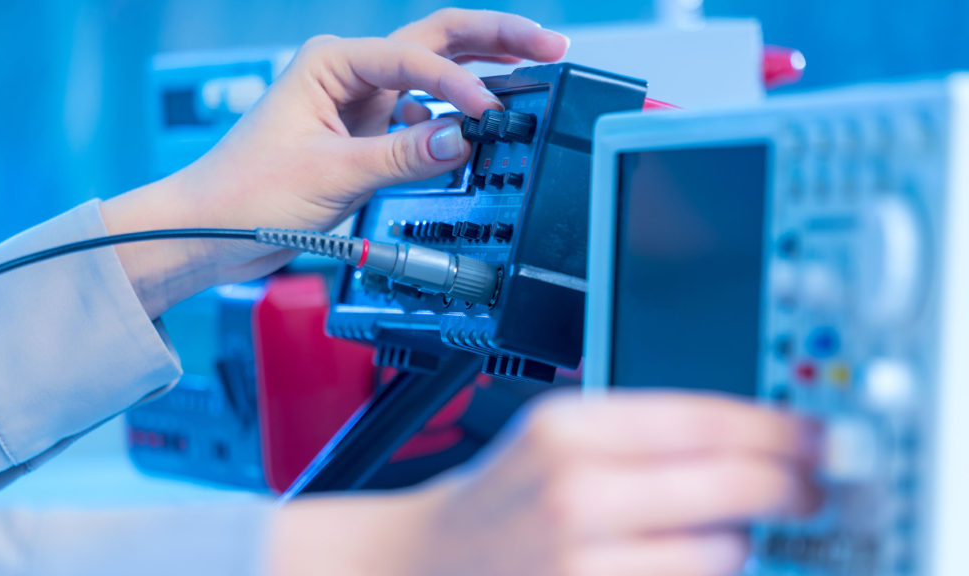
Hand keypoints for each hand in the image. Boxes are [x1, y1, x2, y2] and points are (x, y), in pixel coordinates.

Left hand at [101, 9, 568, 317]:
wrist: (209, 232)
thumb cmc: (243, 193)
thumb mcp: (331, 173)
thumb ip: (403, 155)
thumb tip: (464, 136)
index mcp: (332, 63)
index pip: (416, 58)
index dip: (460, 84)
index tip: (490, 114)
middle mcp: (349, 76)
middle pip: (436, 42)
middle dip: (495, 40)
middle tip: (550, 47)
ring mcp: (359, 106)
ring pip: (433, 78)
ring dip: (479, 73)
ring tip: (532, 71)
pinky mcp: (364, 139)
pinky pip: (421, 122)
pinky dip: (451, 124)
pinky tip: (475, 130)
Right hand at [270, 392, 820, 575]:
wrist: (427, 563)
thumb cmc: (499, 500)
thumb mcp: (556, 436)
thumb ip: (646, 431)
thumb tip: (751, 438)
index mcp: (565, 428)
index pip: (703, 418)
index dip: (778, 428)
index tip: (819, 438)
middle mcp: (574, 492)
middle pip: (731, 487)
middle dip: (788, 489)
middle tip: (810, 490)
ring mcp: (581, 560)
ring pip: (722, 553)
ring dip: (734, 544)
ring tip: (709, 535)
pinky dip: (701, 575)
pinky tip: (684, 561)